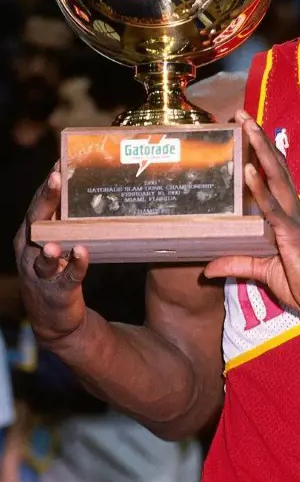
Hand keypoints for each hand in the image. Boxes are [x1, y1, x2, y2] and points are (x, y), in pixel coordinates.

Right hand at [13, 167, 88, 345]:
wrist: (55, 320)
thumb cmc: (58, 272)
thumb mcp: (57, 243)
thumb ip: (65, 222)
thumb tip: (87, 191)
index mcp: (30, 234)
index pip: (38, 204)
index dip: (47, 184)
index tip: (59, 162)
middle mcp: (29, 250)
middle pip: (36, 221)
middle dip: (46, 198)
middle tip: (57, 178)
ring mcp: (40, 272)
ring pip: (44, 255)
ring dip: (50, 243)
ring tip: (58, 232)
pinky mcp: (57, 291)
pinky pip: (67, 276)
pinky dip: (75, 264)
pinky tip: (82, 252)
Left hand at [204, 111, 299, 327]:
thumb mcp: (265, 272)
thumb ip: (238, 264)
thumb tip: (207, 268)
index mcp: (294, 216)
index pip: (277, 177)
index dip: (263, 152)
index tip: (247, 130)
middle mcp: (298, 211)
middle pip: (277, 167)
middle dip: (259, 139)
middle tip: (242, 114)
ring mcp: (298, 220)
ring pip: (277, 177)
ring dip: (260, 150)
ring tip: (245, 125)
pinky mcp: (295, 235)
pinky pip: (275, 208)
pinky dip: (260, 188)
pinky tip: (249, 170)